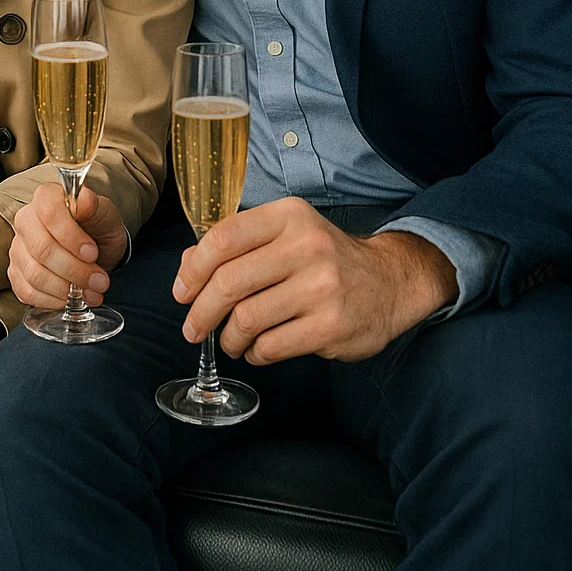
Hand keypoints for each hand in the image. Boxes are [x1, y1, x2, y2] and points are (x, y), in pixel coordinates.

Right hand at [9, 184, 127, 309]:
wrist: (97, 249)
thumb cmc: (98, 227)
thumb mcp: (104, 212)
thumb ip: (93, 205)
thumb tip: (84, 200)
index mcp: (45, 198)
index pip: (50, 213)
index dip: (71, 236)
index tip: (92, 253)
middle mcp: (26, 220)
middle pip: (42, 249)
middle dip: (75, 269)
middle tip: (99, 280)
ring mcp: (18, 248)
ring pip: (35, 274)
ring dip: (67, 289)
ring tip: (92, 292)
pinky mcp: (17, 274)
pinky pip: (28, 293)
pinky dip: (53, 300)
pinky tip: (72, 298)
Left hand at [173, 197, 457, 364]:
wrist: (390, 282)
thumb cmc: (324, 258)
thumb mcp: (286, 235)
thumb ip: (237, 245)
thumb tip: (187, 267)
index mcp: (288, 216)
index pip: (224, 238)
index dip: (193, 269)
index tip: (181, 292)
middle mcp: (306, 246)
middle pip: (229, 282)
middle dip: (201, 311)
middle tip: (193, 327)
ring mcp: (321, 288)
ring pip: (247, 319)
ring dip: (229, 337)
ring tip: (231, 340)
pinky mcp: (331, 327)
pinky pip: (271, 347)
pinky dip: (255, 354)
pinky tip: (258, 349)